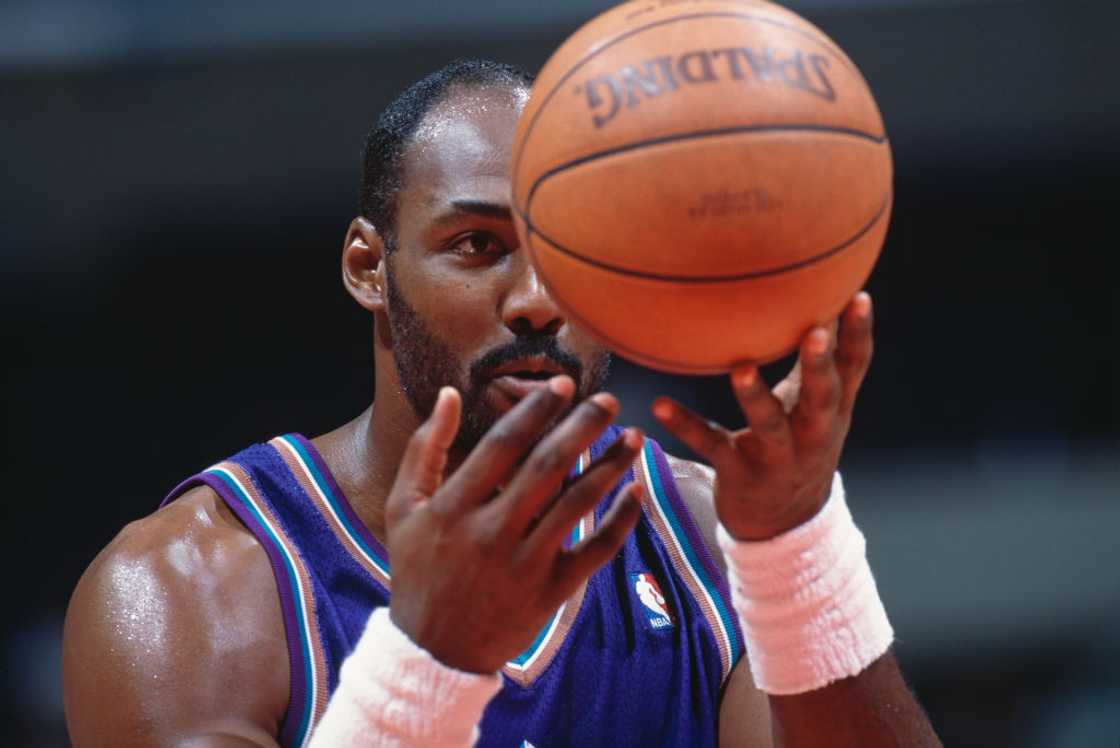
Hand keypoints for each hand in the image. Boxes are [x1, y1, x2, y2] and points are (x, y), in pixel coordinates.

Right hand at [386, 376, 643, 672]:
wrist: (433, 651)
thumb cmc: (417, 570)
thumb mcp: (402, 508)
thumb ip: (424, 448)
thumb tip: (448, 393)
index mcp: (453, 506)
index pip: (503, 444)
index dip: (536, 409)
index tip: (563, 383)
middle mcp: (490, 532)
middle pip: (547, 467)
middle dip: (582, 427)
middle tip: (608, 399)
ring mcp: (524, 564)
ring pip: (577, 505)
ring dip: (610, 466)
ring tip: (634, 436)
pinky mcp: (550, 592)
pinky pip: (595, 551)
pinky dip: (620, 522)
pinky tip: (636, 492)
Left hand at [653, 292, 873, 540]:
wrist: (784, 525)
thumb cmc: (800, 445)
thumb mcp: (819, 409)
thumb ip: (822, 363)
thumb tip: (822, 300)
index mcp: (833, 412)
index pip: (854, 368)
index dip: (858, 333)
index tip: (858, 295)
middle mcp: (812, 435)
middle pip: (822, 398)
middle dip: (819, 366)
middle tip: (815, 332)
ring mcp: (777, 457)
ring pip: (770, 426)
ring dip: (755, 397)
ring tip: (741, 368)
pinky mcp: (740, 473)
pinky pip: (711, 445)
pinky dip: (686, 425)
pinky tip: (660, 405)